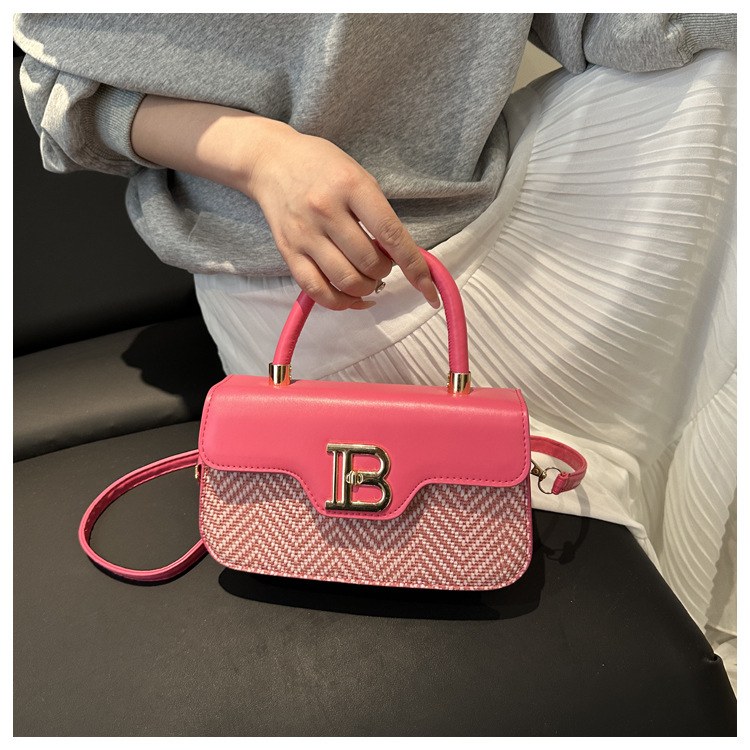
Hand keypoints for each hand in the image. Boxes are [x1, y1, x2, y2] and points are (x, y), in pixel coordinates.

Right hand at [245, 124, 439, 310]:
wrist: (271, 161)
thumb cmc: (323, 168)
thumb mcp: (359, 177)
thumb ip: (380, 215)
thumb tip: (402, 259)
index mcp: (351, 186)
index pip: (391, 234)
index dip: (414, 266)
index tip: (428, 287)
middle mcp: (325, 210)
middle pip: (369, 263)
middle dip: (384, 272)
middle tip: (382, 262)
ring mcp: (304, 234)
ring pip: (346, 282)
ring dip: (366, 288)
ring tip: (367, 277)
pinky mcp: (288, 251)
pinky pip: (318, 291)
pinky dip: (341, 302)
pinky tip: (352, 297)